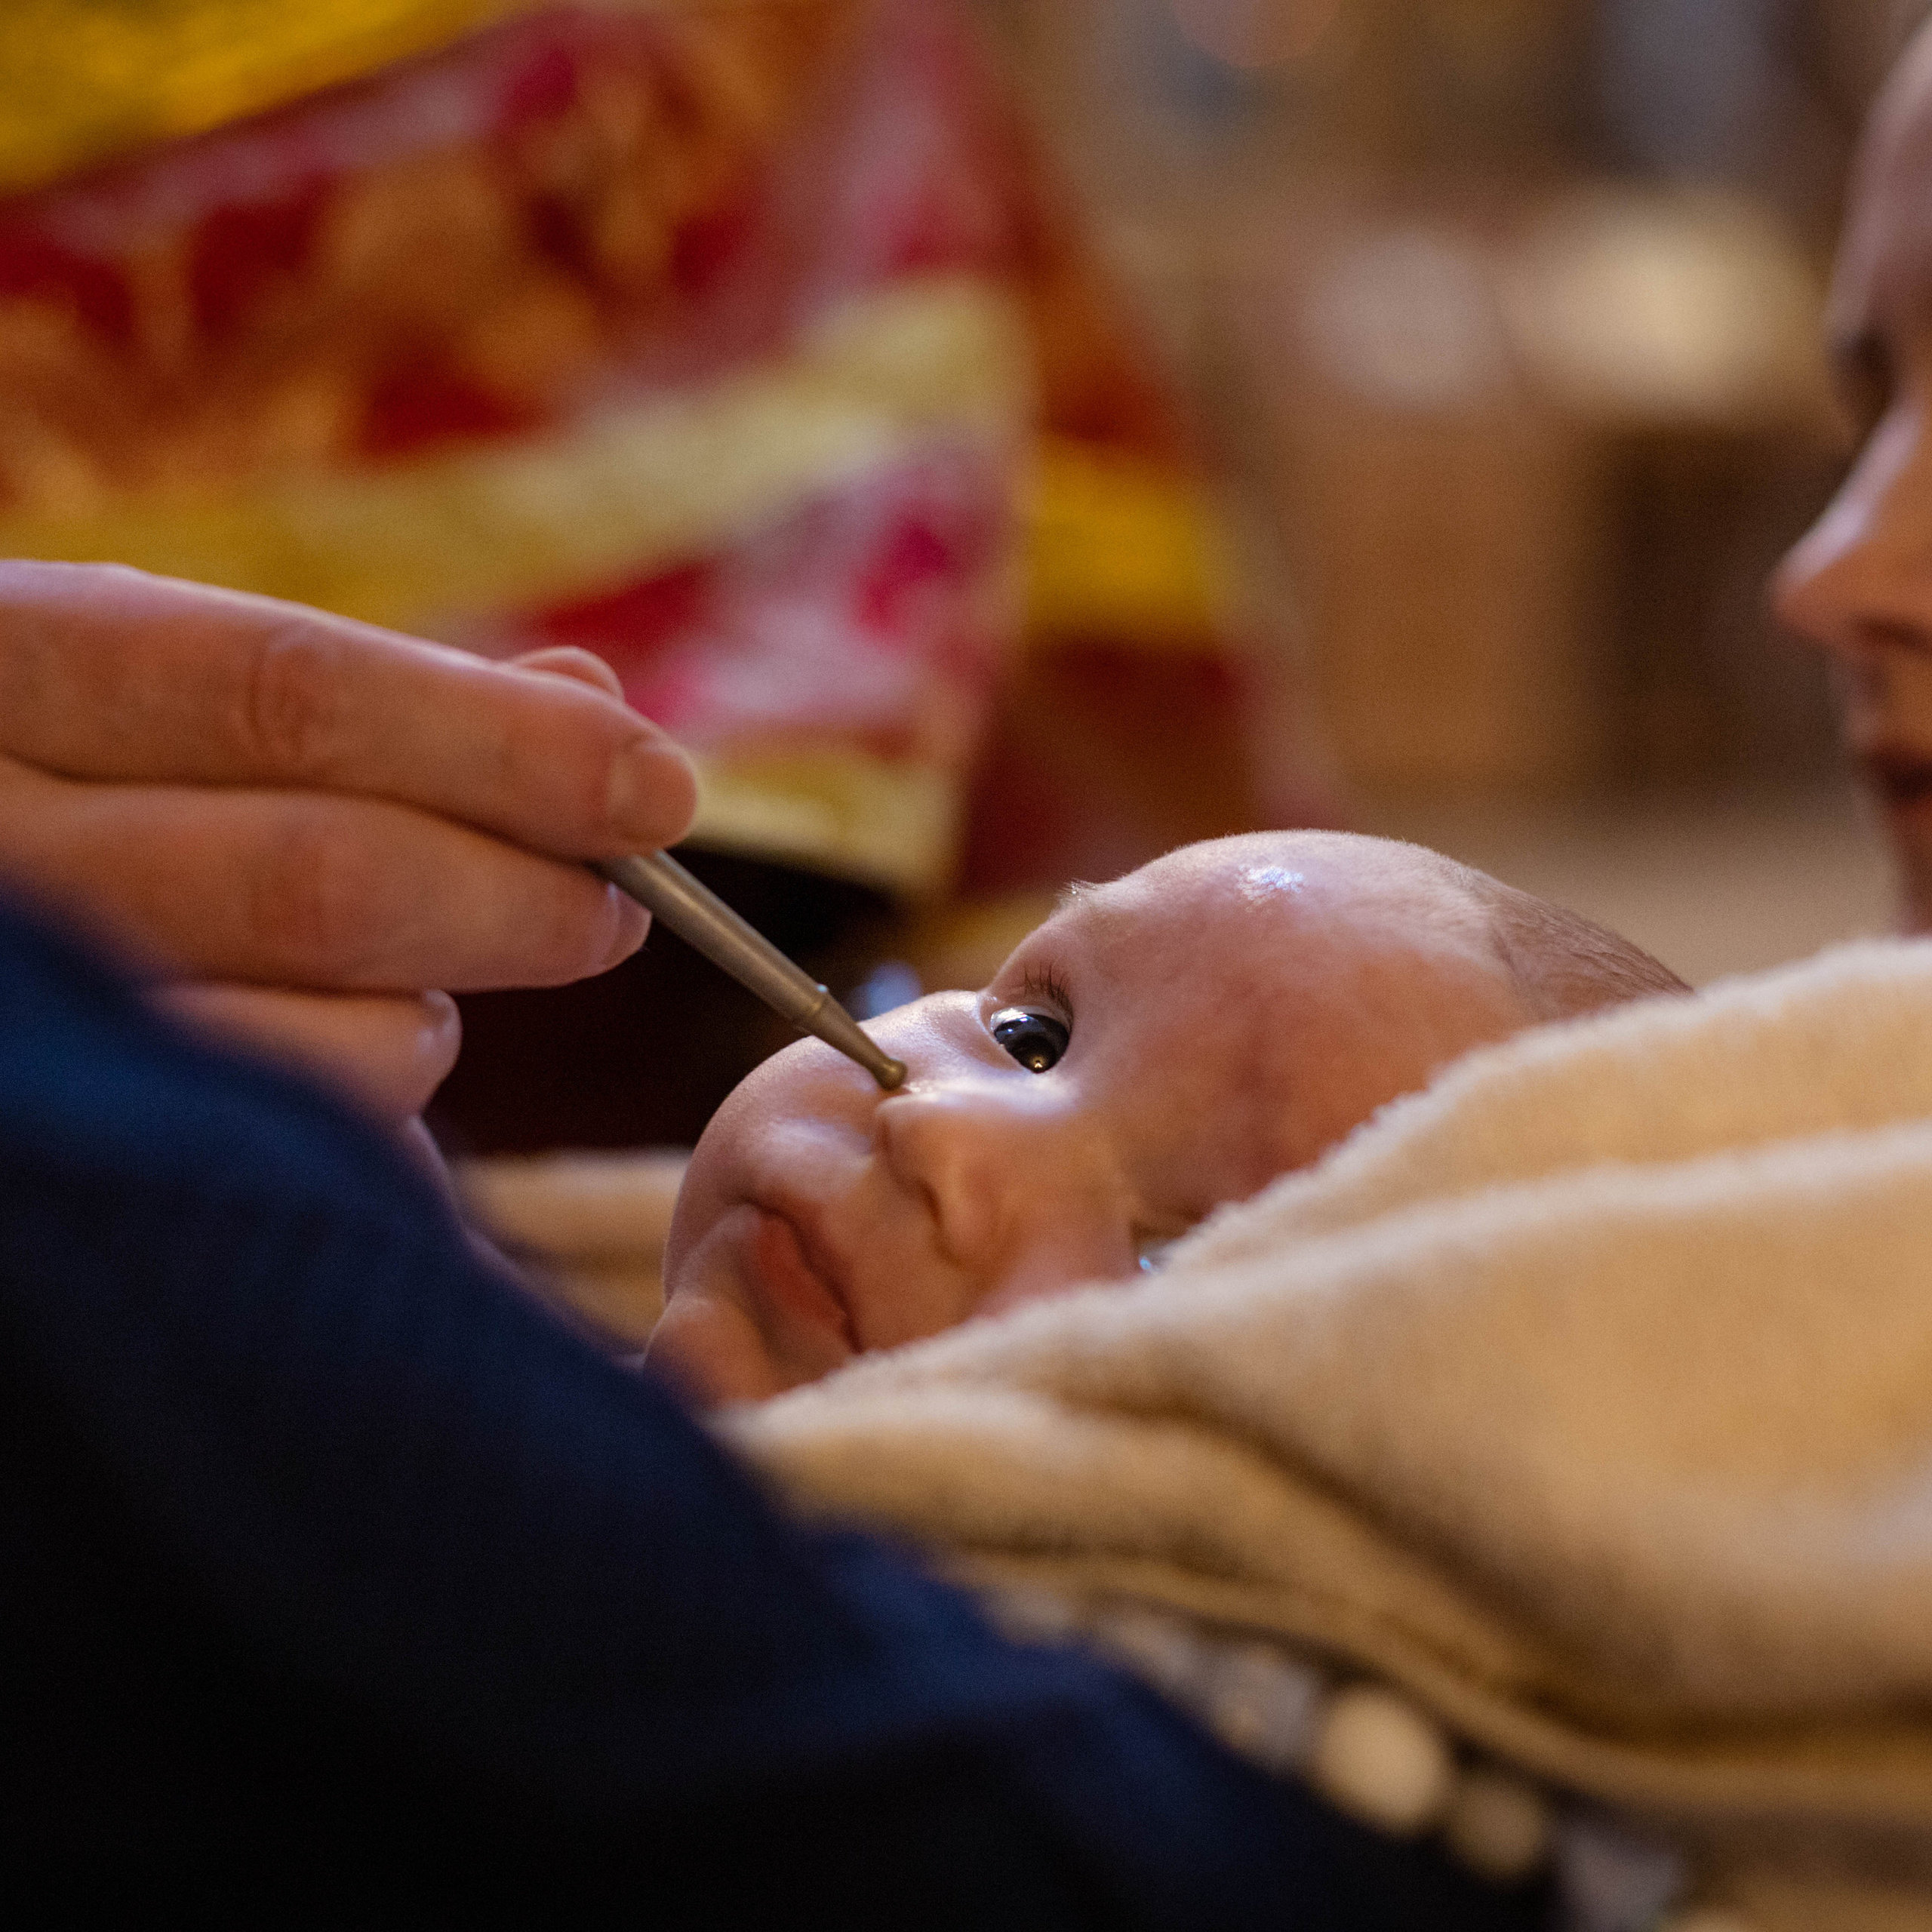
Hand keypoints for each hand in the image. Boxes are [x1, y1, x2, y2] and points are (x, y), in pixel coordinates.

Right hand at [0, 562, 697, 1123]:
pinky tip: (344, 1066)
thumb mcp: (142, 698)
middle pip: (317, 877)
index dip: (502, 745)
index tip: (663, 784)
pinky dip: (358, 1115)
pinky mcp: (59, 1143)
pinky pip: (269, 1156)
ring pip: (305, 1046)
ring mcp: (21, 1025)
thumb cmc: (43, 791)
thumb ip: (362, 705)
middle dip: (517, 900)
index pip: (284, 693)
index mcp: (2, 669)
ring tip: (423, 991)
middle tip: (616, 908)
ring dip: (426, 1022)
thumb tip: (597, 703)